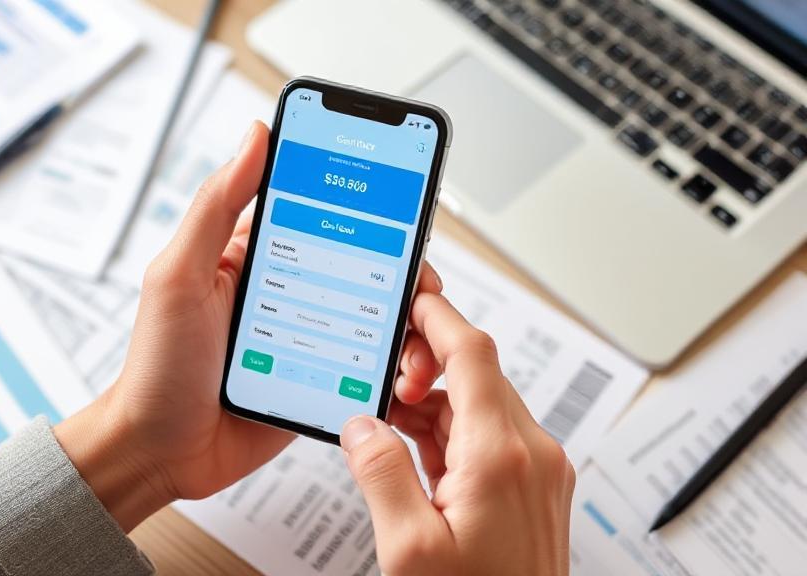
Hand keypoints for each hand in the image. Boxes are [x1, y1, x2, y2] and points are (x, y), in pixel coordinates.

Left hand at [54, 121, 444, 531]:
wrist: (161, 451)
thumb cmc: (158, 364)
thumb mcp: (181, 274)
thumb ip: (217, 205)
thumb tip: (256, 137)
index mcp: (257, 254)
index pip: (323, 210)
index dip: (366, 201)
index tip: (404, 197)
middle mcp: (289, 289)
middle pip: (364, 263)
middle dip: (404, 270)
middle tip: (422, 284)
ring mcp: (308, 334)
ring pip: (376, 315)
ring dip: (406, 324)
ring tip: (417, 340)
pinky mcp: (321, 378)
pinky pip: (368, 365)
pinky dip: (393, 367)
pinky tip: (403, 375)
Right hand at [340, 293, 575, 574]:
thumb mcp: (408, 549)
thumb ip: (381, 474)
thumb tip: (362, 425)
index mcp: (501, 456)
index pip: (472, 355)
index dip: (438, 316)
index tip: (411, 295)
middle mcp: (532, 453)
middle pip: (476, 374)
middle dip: (424, 368)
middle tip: (381, 388)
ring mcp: (539, 468)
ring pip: (480, 404)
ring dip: (434, 403)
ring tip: (391, 429)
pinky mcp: (536, 484)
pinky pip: (490, 434)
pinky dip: (451, 431)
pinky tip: (417, 451)